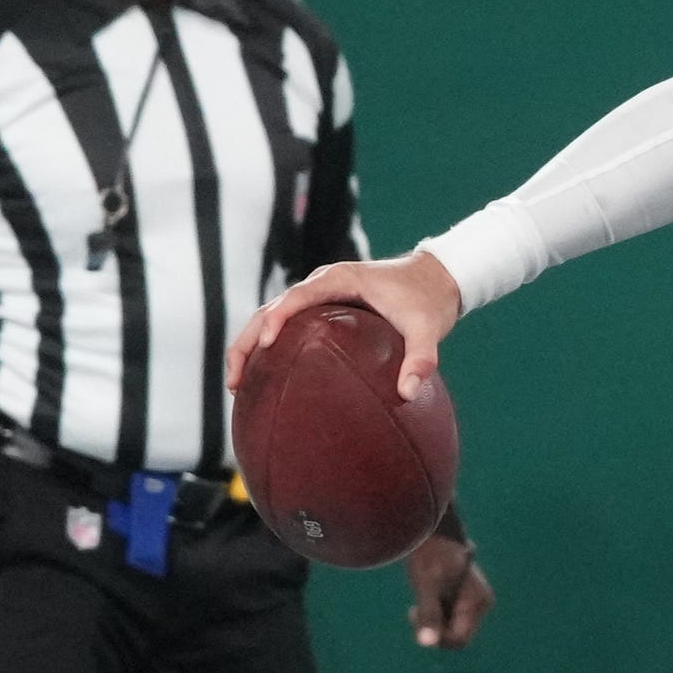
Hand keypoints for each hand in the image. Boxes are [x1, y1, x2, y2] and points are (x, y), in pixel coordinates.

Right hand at [235, 249, 467, 403]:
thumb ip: (422, 358)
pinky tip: (268, 380)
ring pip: (272, 319)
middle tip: (236, 380)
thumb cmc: (429, 299)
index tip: (265, 345)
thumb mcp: (429, 328)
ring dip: (252, 348)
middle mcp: (322, 284)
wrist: (437, 278)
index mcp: (339, 280)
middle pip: (270, 310)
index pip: (297, 297)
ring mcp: (319, 296)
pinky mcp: (322, 309)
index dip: (277, 318)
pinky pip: (289, 327)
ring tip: (239, 386)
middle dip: (248, 342)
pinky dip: (272, 349)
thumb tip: (409, 393)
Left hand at [407, 533, 492, 648]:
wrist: (431, 530)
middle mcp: (480, 605)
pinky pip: (449, 618)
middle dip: (435, 628)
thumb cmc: (429, 555)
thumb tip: (427, 644)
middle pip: (456, 635)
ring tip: (420, 601)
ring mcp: (473, 602)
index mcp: (477, 603)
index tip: (417, 615)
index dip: (437, 637)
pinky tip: (425, 597)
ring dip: (433, 620)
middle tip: (415, 609)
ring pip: (451, 628)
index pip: (459, 640)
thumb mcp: (426, 585)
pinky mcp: (463, 598)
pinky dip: (434, 613)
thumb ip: (429, 615)